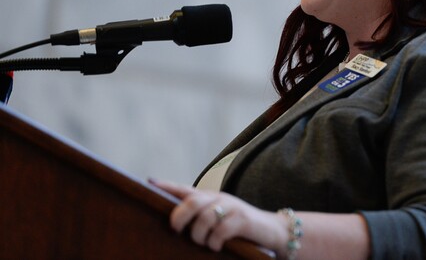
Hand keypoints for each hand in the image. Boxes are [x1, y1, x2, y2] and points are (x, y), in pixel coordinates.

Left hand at [149, 179, 284, 252]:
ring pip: (205, 217)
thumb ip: (200, 218)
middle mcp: (219, 198)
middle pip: (192, 201)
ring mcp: (232, 207)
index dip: (167, 185)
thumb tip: (173, 225)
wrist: (272, 231)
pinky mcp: (243, 219)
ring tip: (204, 243)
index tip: (149, 181)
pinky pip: (221, 229)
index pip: (184, 189)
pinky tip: (217, 246)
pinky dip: (215, 241)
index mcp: (210, 198)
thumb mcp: (218, 220)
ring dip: (199, 235)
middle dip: (179, 216)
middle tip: (176, 230)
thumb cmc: (239, 229)